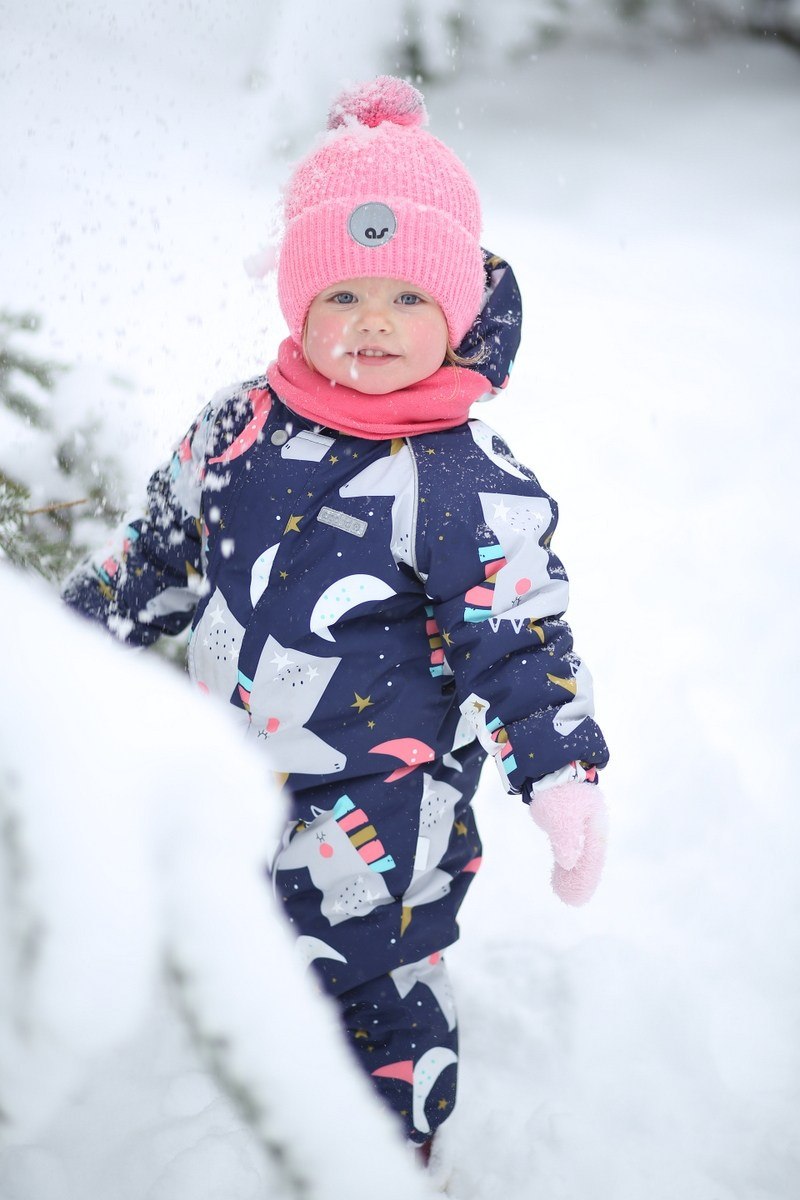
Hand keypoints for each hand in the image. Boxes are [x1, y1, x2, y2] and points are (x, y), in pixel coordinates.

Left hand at [529, 782, 607, 905]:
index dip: (587, 877)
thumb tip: (569, 862)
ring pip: (579, 853)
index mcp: (595, 824)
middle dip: (580, 878)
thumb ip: (566, 840)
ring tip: (563, 891)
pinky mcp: (568, 820)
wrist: (548, 766)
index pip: (593, 857)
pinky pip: (571, 846)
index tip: (578, 896)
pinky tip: (561, 871)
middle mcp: (591, 825)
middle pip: (588, 857)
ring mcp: (580, 822)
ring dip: (573, 872)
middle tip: (571, 899)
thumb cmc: (558, 790)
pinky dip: (567, 860)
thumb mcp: (561, 816)